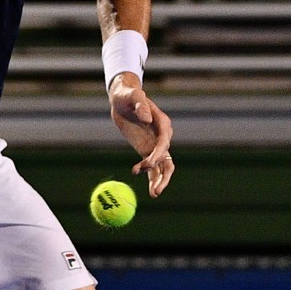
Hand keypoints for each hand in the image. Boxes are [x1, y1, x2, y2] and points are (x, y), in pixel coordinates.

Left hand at [108, 73, 174, 197]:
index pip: (164, 142)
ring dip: (159, 180)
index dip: (158, 154)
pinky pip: (151, 167)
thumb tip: (146, 119)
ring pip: (162, 167)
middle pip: (168, 159)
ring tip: (154, 194)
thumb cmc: (128, 95)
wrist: (123, 99)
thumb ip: (140, 105)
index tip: (147, 164)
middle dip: (163, 176)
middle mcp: (163, 136)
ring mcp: (156, 145)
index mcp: (162, 123)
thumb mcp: (132, 96)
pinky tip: (145, 186)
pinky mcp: (146, 150)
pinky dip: (150, 176)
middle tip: (156, 190)